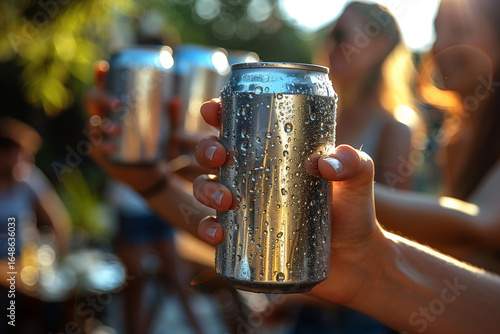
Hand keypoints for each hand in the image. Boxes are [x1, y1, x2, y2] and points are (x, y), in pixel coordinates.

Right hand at [84, 61, 165, 191]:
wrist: (152, 175)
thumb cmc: (157, 147)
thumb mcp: (169, 131)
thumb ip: (172, 117)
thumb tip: (175, 100)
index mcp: (113, 109)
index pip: (102, 88)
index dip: (99, 77)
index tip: (104, 67)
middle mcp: (102, 119)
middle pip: (92, 102)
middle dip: (102, 99)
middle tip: (119, 105)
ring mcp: (98, 136)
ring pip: (93, 125)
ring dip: (104, 125)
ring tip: (116, 129)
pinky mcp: (100, 155)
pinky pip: (96, 148)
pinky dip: (104, 147)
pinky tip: (112, 148)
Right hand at [193, 100, 387, 305]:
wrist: (355, 259)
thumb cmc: (353, 210)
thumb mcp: (359, 179)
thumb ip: (354, 163)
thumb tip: (327, 163)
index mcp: (276, 151)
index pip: (241, 125)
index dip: (219, 114)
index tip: (211, 111)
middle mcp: (255, 175)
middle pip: (215, 154)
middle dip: (207, 149)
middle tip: (220, 156)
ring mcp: (247, 206)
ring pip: (208, 189)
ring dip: (205, 190)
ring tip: (225, 201)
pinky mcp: (245, 236)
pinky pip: (215, 229)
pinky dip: (207, 229)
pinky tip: (217, 234)